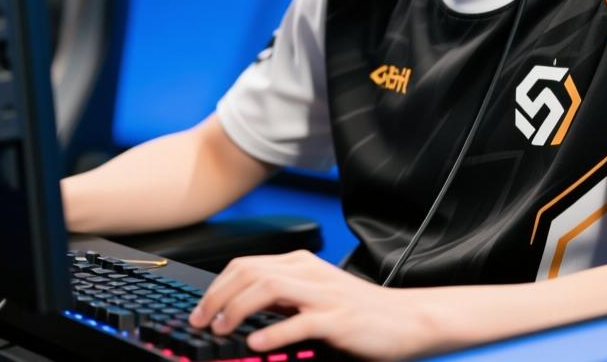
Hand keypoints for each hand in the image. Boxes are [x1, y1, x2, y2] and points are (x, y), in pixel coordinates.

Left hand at [188, 250, 431, 359]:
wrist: (406, 319)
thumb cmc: (360, 311)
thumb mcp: (317, 295)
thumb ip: (284, 297)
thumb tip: (240, 310)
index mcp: (302, 264)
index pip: (247, 264)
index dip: (217, 286)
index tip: (200, 310)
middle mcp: (310, 272)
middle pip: (251, 273)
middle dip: (218, 297)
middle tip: (200, 322)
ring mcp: (324, 294)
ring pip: (269, 288)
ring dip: (237, 309)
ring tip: (220, 329)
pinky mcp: (338, 319)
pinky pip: (299, 322)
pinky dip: (273, 332)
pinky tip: (256, 343)